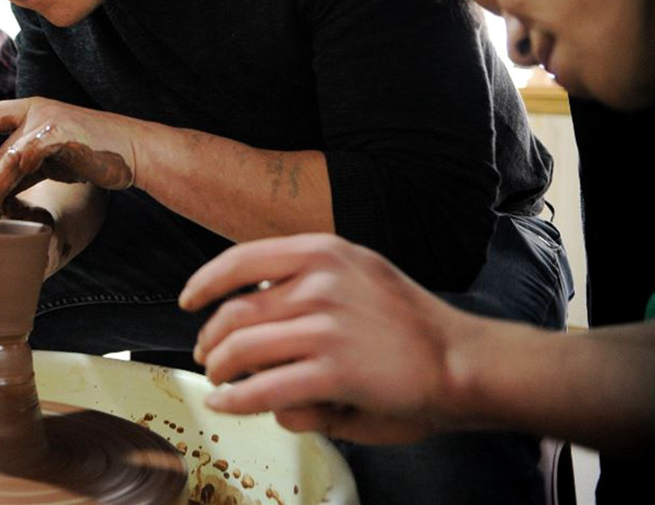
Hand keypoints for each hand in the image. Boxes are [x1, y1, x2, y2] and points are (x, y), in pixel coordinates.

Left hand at [0, 98, 137, 219]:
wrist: (131, 150)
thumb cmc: (90, 154)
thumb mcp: (49, 159)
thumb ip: (22, 169)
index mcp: (29, 108)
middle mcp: (35, 108)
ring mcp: (48, 119)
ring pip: (7, 156)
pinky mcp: (62, 134)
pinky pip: (28, 155)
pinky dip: (13, 176)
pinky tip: (8, 194)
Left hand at [179, 233, 469, 443]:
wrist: (465, 361)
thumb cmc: (411, 327)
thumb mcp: (359, 277)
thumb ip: (306, 286)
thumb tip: (253, 310)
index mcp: (324, 252)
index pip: (242, 259)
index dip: (205, 282)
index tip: (189, 301)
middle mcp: (320, 281)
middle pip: (235, 311)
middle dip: (210, 338)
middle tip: (207, 356)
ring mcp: (326, 326)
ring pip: (242, 349)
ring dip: (220, 370)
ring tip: (218, 382)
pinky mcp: (334, 371)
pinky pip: (264, 388)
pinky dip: (236, 399)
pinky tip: (227, 403)